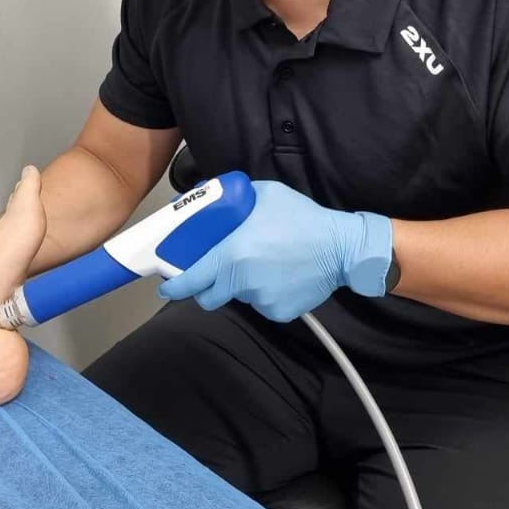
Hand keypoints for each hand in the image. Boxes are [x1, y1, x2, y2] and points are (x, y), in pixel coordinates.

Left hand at [158, 180, 392, 321]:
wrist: (341, 249)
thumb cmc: (302, 219)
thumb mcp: (263, 194)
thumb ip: (231, 199)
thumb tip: (208, 199)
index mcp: (231, 255)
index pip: (190, 279)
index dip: (174, 284)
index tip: (167, 284)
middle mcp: (241, 282)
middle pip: (209, 295)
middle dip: (205, 287)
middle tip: (213, 272)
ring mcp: (260, 300)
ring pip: (238, 297)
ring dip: (240, 284)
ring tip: (262, 263)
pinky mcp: (278, 313)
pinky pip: (261, 304)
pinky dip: (264, 293)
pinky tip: (279, 275)